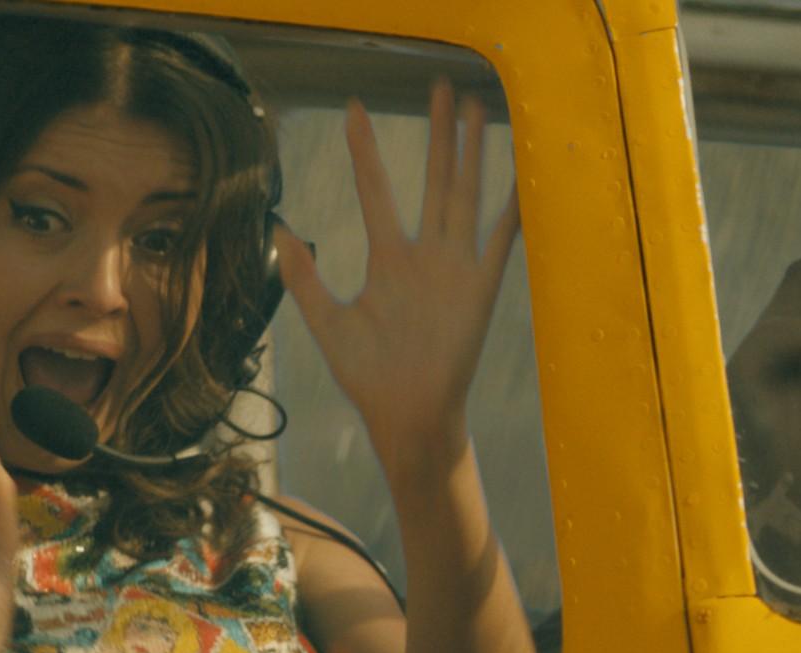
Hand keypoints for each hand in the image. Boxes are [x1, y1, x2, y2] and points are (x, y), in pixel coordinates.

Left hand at [280, 79, 520, 466]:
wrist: (406, 416)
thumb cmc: (369, 377)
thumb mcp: (327, 322)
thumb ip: (305, 277)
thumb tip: (278, 230)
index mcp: (389, 260)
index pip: (377, 190)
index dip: (366, 150)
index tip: (355, 109)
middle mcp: (425, 256)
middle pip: (433, 180)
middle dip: (438, 135)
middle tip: (441, 88)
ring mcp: (455, 270)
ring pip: (464, 198)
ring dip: (471, 155)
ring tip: (476, 110)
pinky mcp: (479, 291)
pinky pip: (498, 244)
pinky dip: (511, 213)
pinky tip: (522, 180)